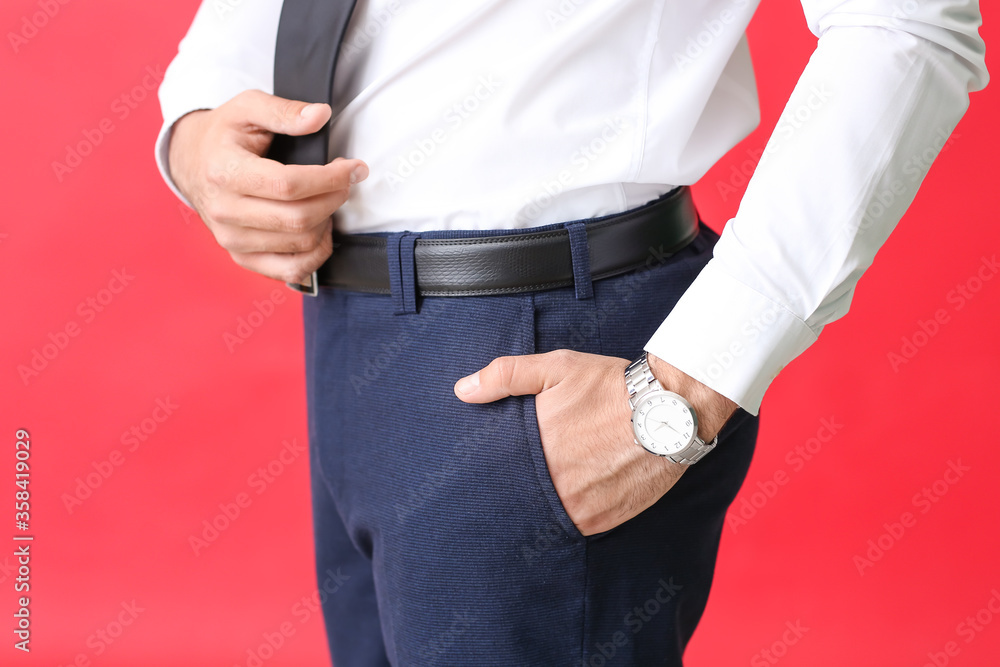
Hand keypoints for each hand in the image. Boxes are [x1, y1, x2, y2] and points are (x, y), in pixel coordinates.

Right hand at [167, 89, 368, 283]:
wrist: (193, 164)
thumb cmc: (224, 135)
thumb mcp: (248, 108)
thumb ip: (284, 111)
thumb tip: (319, 115)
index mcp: (225, 172)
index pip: (289, 185)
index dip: (330, 178)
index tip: (353, 168)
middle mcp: (225, 211)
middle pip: (298, 218)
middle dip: (334, 198)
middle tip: (346, 181)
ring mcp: (232, 239)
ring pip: (300, 243)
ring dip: (327, 221)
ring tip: (329, 198)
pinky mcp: (243, 257)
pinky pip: (292, 270)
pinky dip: (317, 253)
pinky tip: (321, 229)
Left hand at [454, 350, 736, 534]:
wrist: (672, 409)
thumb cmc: (611, 385)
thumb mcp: (556, 368)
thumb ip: (505, 376)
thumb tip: (461, 390)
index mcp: (535, 449)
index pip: (497, 474)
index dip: (493, 473)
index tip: (486, 472)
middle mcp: (554, 484)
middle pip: (519, 498)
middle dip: (518, 489)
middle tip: (527, 476)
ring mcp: (579, 506)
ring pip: (546, 515)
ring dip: (545, 504)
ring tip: (554, 487)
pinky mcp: (604, 520)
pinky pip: (576, 526)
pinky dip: (572, 514)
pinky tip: (577, 496)